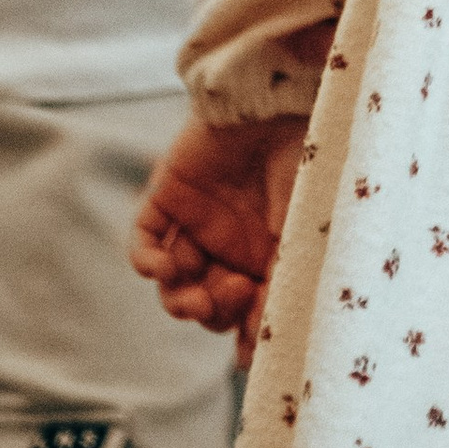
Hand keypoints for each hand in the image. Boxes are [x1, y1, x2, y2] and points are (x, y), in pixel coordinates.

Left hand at [130, 115, 307, 358]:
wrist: (279, 97)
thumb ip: (281, 280)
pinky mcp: (167, 198)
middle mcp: (229, 243)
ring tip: (195, 298)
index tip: (249, 350)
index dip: (244, 333)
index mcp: (265, 252)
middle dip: (216, 312)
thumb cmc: (304, 158)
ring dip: (180, 301)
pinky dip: (147, 263)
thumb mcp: (301, 229)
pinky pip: (143, 243)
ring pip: (173, 283)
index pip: (246, 308)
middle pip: (207, 302)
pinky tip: (164, 268)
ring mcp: (195, 222)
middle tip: (235, 293)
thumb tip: (261, 343)